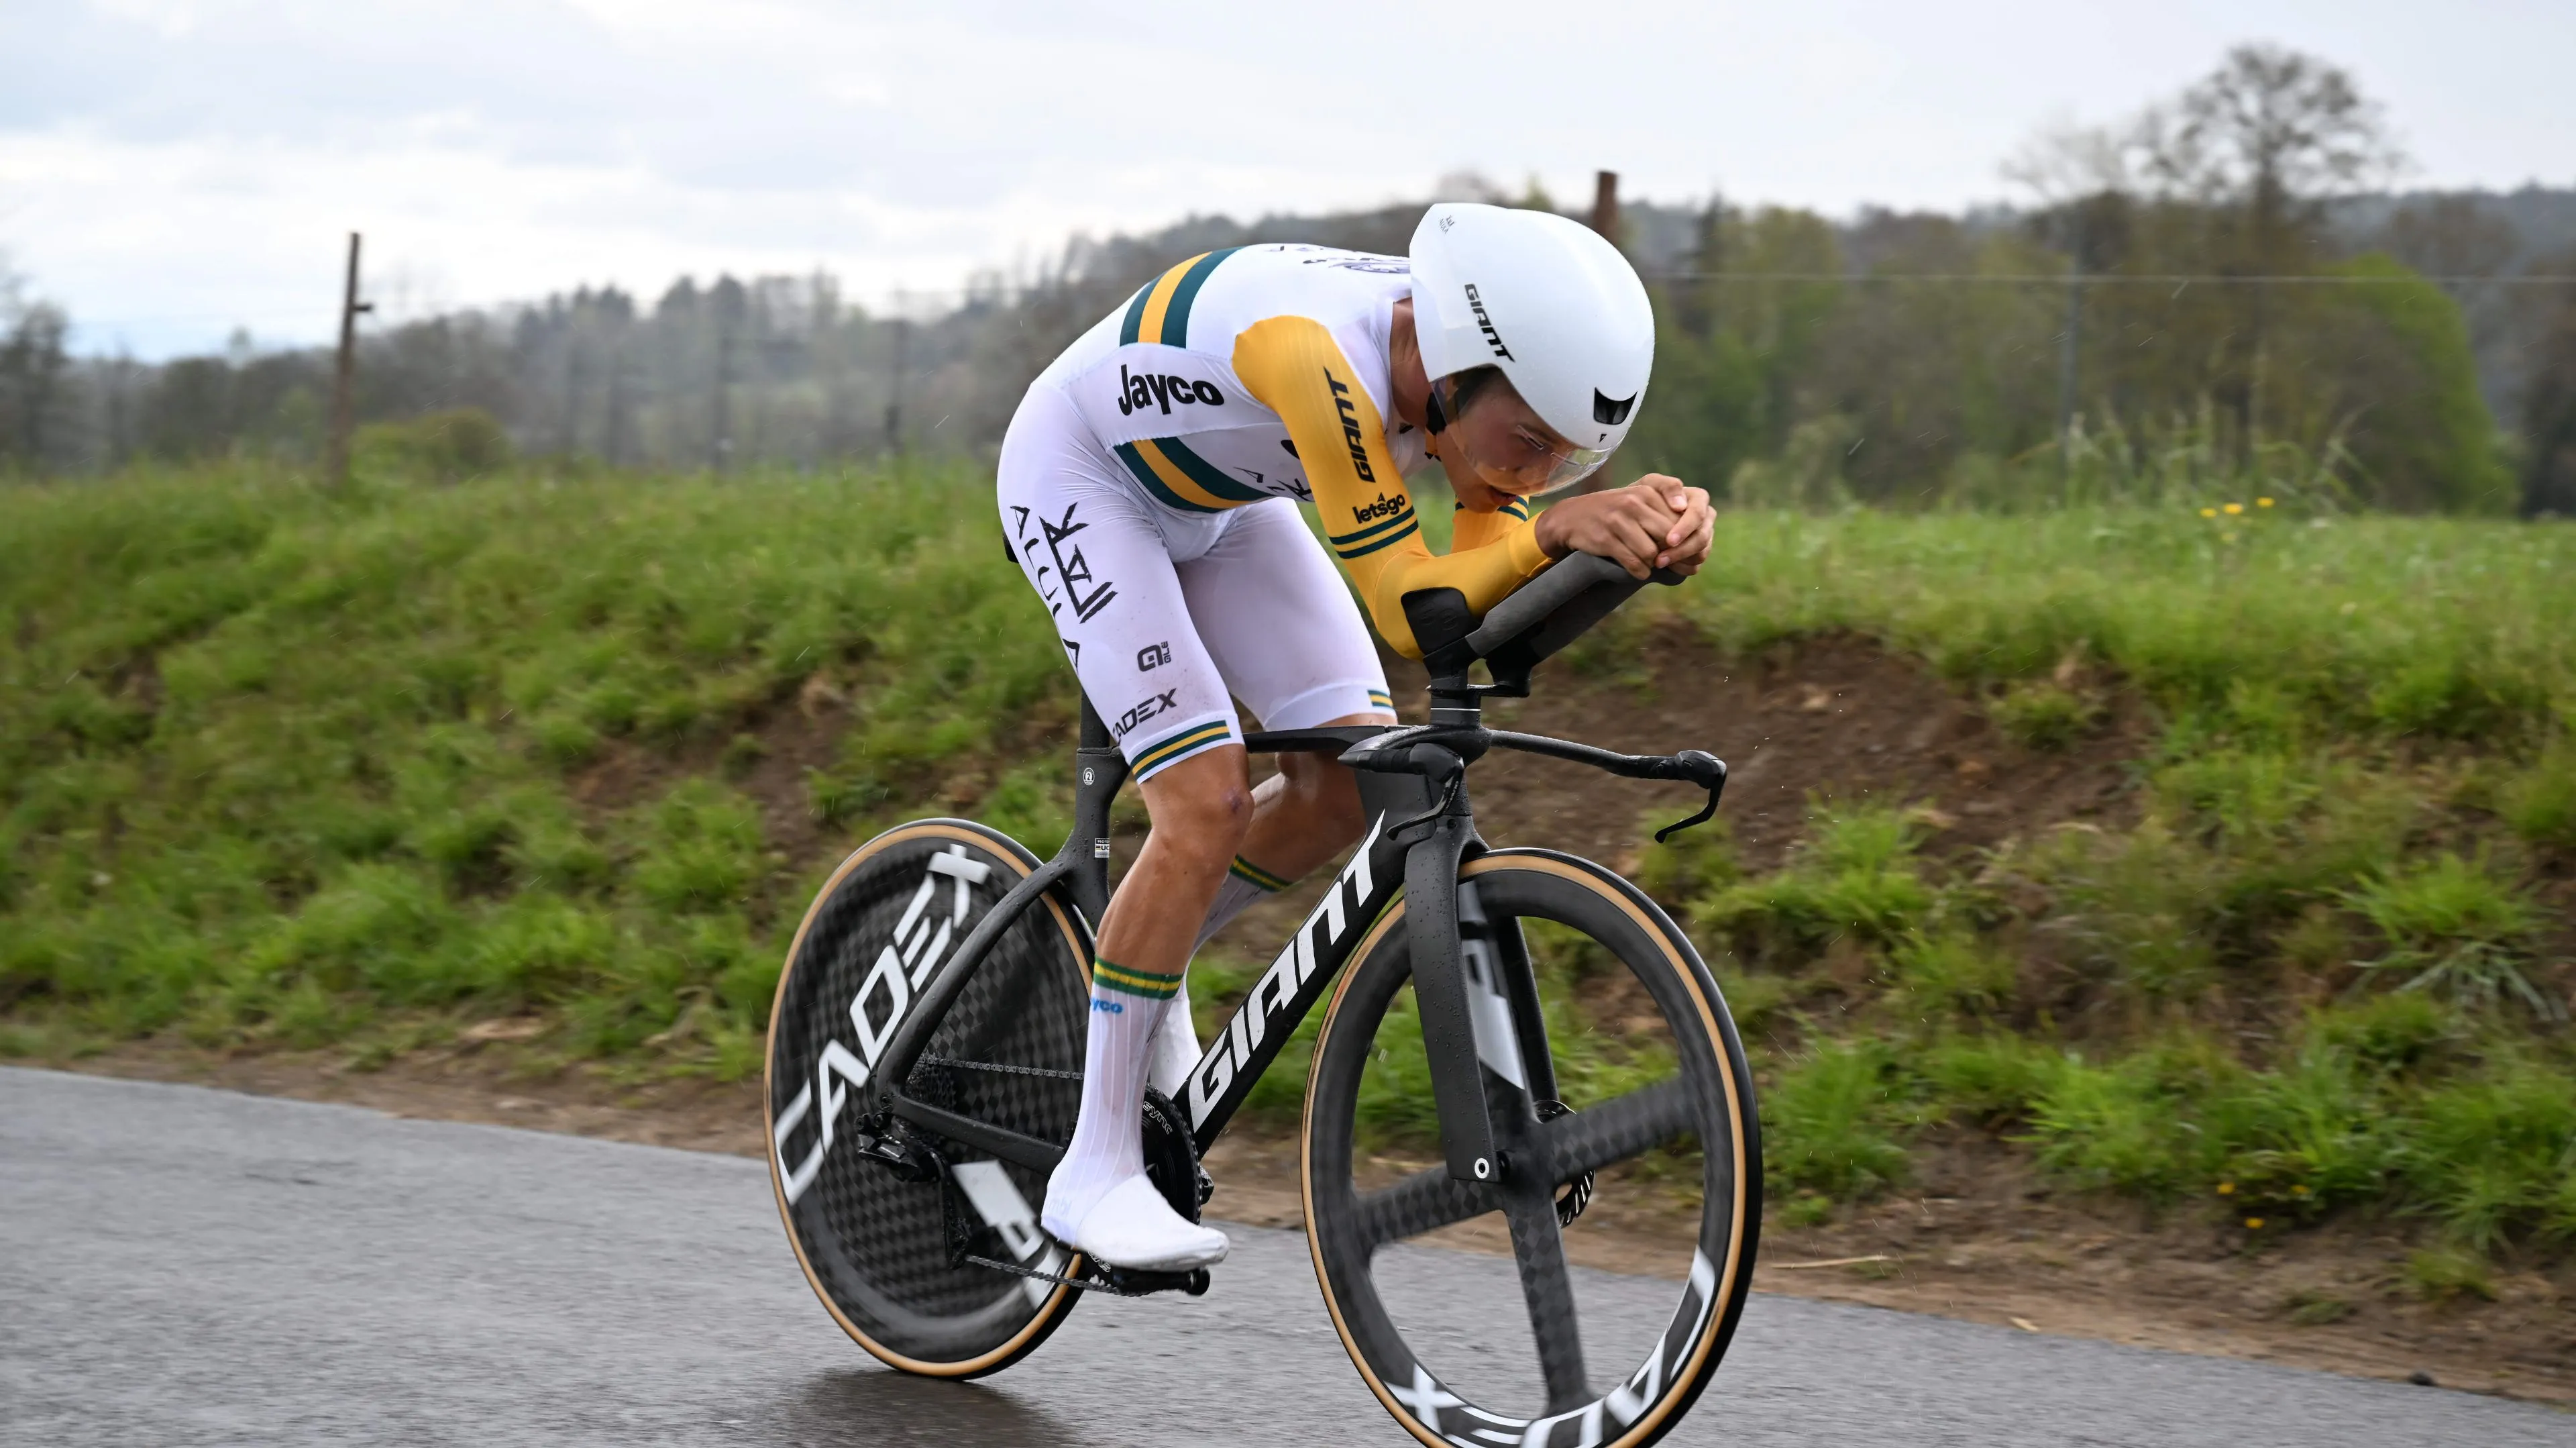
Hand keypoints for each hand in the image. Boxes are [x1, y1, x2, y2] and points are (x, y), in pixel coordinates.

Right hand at [1532, 475, 1713, 578]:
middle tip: (1672, 564)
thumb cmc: (1615, 512)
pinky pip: (1634, 563)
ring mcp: (1619, 520)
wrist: (1572, 518)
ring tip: (1648, 563)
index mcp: (1647, 490)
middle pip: (1669, 537)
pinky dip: (1640, 572)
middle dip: (1674, 555)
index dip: (1689, 539)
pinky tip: (1638, 570)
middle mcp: (1634, 502)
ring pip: (1652, 553)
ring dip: (1653, 564)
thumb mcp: (1640, 499)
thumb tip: (1697, 540)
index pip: (1681, 517)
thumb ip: (1667, 510)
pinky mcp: (1606, 539)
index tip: (1690, 551)